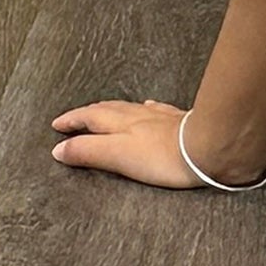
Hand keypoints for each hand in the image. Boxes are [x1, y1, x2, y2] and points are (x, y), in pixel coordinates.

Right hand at [51, 98, 201, 188]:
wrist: (207, 146)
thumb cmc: (163, 155)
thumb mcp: (116, 156)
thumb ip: (87, 152)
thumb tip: (60, 149)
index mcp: (117, 122)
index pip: (86, 117)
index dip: (71, 121)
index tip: (58, 124)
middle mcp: (136, 115)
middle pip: (105, 109)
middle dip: (87, 113)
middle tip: (75, 118)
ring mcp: (158, 117)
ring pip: (128, 109)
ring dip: (112, 110)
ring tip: (104, 112)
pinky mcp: (178, 122)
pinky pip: (154, 111)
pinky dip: (143, 111)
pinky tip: (148, 109)